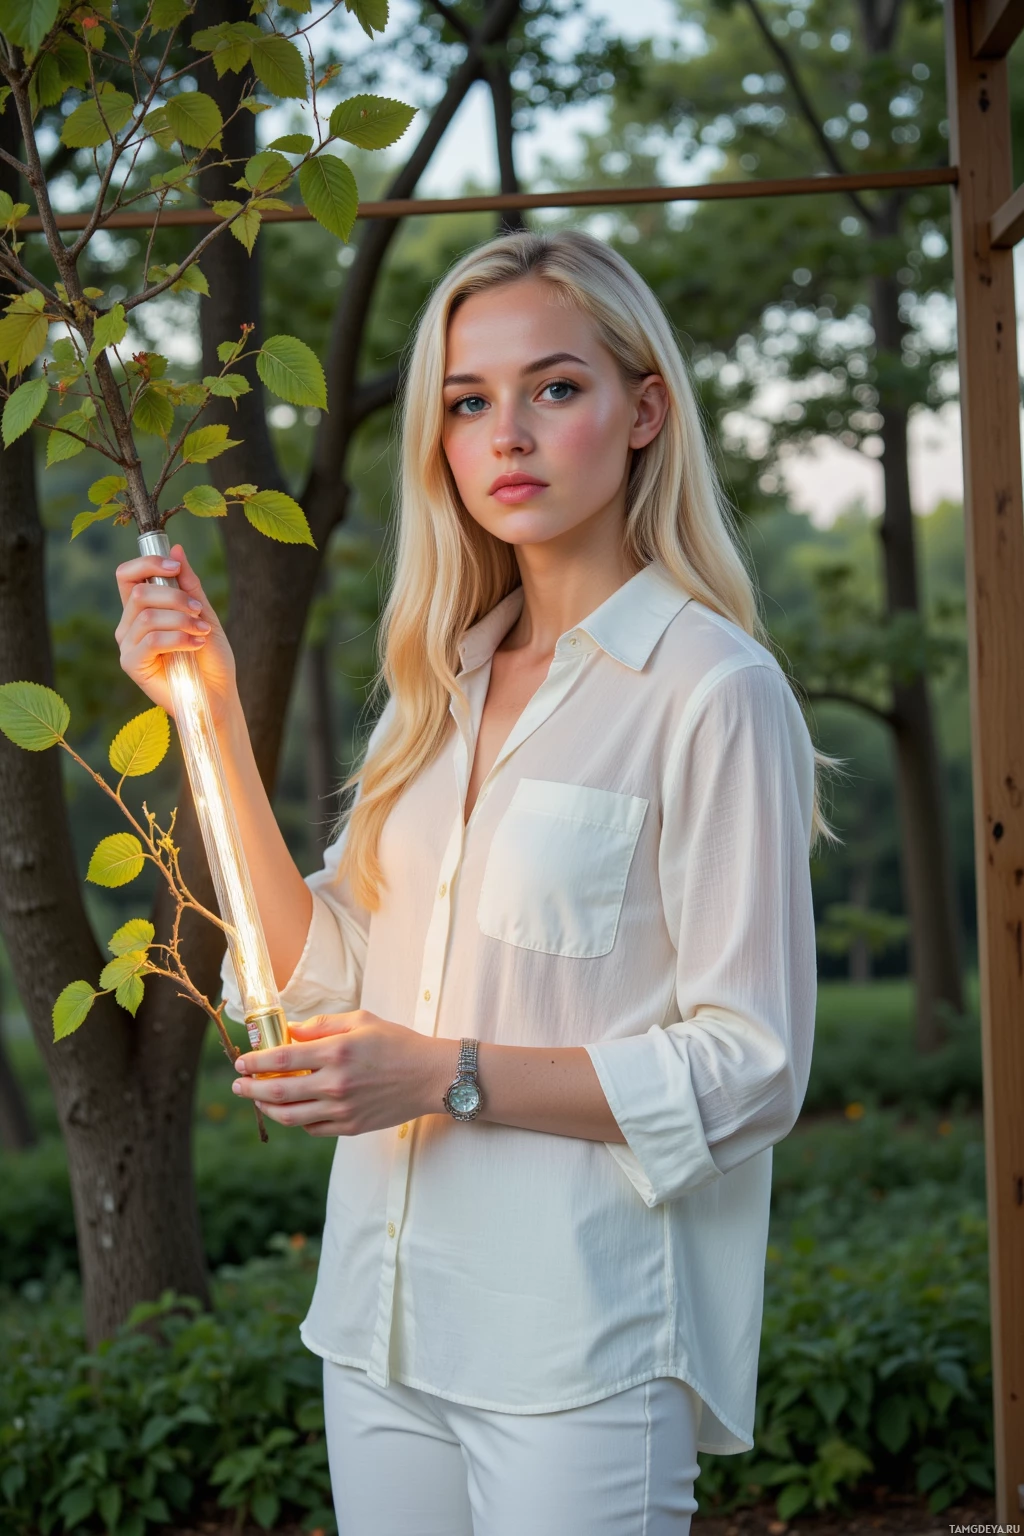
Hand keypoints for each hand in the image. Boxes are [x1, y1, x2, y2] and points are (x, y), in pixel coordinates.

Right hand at [114, 543, 237, 726]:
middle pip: (139, 592)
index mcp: (142, 609)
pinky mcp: (132, 665)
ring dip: (181, 620)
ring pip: (147, 616)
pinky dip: (177, 639)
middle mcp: (129, 625)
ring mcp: (127, 645)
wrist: (218, 694)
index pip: (127, 575)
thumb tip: (176, 548)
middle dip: (175, 597)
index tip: (175, 566)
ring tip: (201, 632)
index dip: (147, 563)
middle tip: (198, 612)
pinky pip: (150, 641)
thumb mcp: (203, 613)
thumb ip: (188, 583)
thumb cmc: (210, 656)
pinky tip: (195, 646)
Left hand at [230, 1011, 459, 1136]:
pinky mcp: (351, 1127)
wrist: (432, 1077)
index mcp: (337, 1052)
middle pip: (278, 1091)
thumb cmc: (398, 1043)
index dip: (255, 1061)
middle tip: (238, 1084)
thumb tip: (291, 1031)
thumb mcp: (361, 1021)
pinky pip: (312, 1128)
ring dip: (267, 1108)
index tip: (241, 1061)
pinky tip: (291, 1109)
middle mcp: (336, 1083)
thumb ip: (322, 1025)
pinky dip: (296, 1120)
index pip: (282, 1058)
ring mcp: (342, 1109)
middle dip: (250, 1088)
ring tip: (257, 1100)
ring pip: (290, 1116)